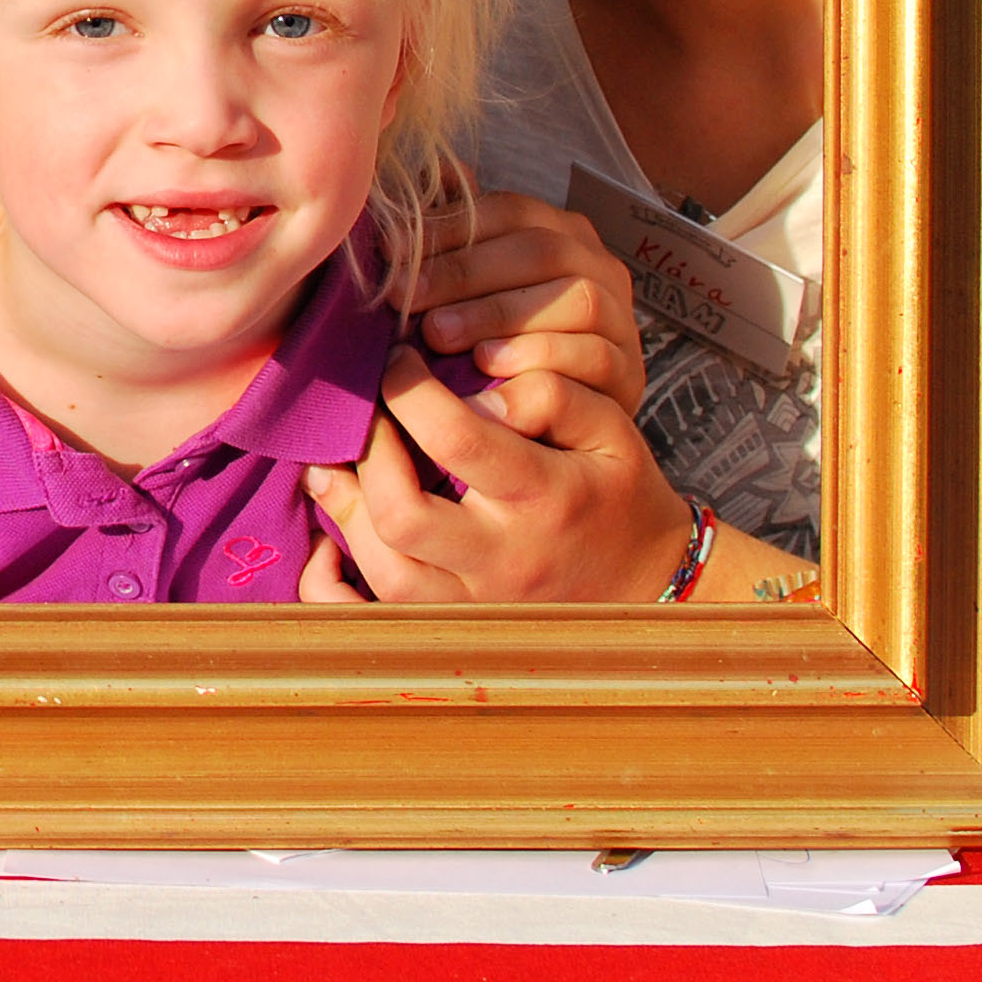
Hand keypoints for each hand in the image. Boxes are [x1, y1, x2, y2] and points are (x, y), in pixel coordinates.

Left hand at [303, 347, 692, 601]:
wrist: (649, 581)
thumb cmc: (618, 491)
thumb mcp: (611, 429)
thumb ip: (552, 396)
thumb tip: (478, 390)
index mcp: (545, 498)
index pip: (458, 440)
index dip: (410, 391)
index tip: (398, 360)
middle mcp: (504, 558)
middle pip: (403, 515)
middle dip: (367, 450)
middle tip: (364, 409)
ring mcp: (477, 600)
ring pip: (384, 571)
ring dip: (346, 508)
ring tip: (340, 458)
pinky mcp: (456, 622)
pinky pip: (378, 611)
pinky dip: (339, 575)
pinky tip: (331, 530)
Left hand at [393, 192, 643, 417]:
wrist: (563, 418)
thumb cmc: (505, 340)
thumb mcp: (478, 285)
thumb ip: (460, 234)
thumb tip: (442, 171)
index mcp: (564, 232)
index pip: (509, 210)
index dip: (449, 227)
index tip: (390, 253)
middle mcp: (601, 266)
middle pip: (540, 251)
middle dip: (464, 272)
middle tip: (404, 298)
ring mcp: (622, 318)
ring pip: (575, 299)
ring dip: (499, 314)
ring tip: (437, 335)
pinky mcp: (631, 372)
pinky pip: (595, 356)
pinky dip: (539, 358)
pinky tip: (488, 367)